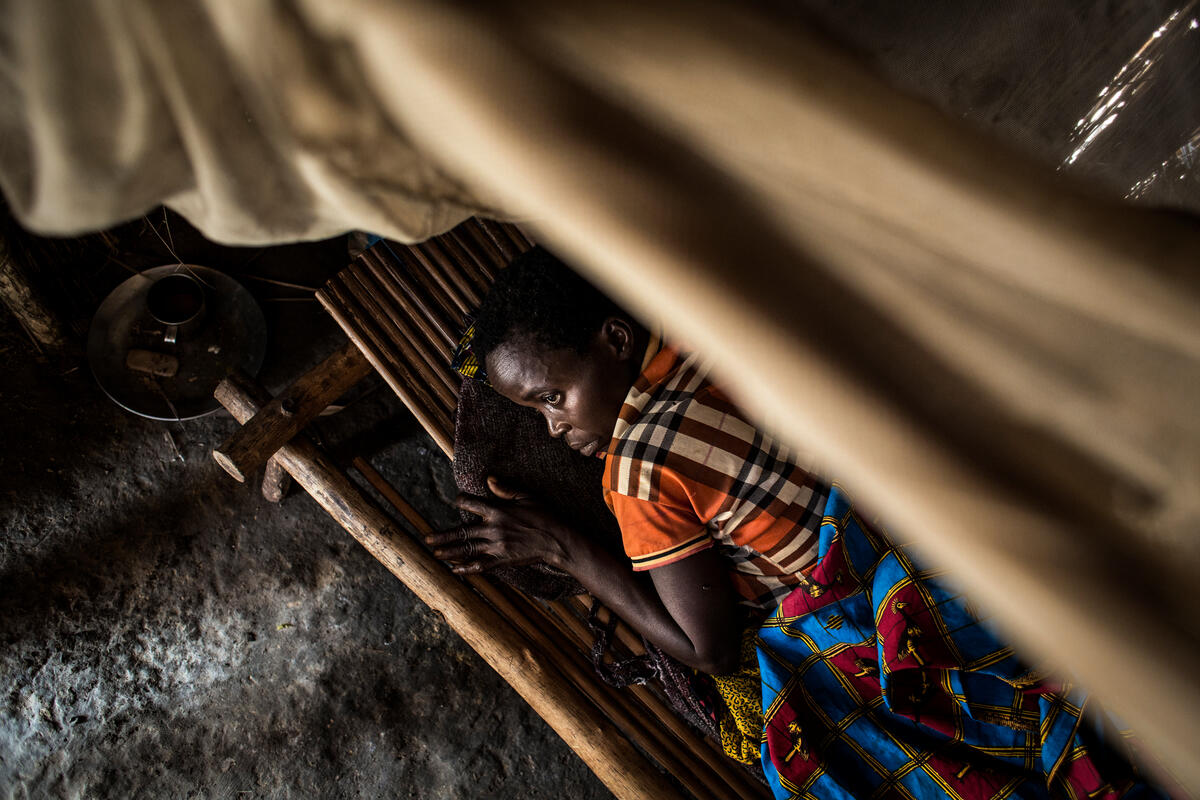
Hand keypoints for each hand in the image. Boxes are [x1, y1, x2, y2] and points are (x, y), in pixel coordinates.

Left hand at [425, 477, 575, 573]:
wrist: (556, 540)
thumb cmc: (544, 516)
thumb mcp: (527, 497)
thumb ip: (505, 489)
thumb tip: (488, 479)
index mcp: (498, 511)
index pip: (472, 504)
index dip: (462, 501)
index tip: (457, 501)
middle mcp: (493, 529)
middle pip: (462, 531)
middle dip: (443, 536)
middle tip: (427, 538)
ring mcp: (496, 546)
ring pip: (467, 549)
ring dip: (449, 551)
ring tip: (435, 554)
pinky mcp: (502, 559)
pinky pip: (480, 565)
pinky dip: (466, 568)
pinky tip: (455, 570)